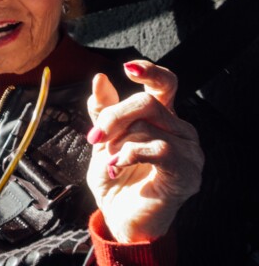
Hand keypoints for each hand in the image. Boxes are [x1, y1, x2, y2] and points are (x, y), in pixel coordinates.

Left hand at [86, 60, 203, 242]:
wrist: (119, 216)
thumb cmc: (115, 178)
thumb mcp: (103, 139)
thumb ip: (103, 111)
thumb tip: (100, 79)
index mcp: (162, 118)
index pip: (166, 84)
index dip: (150, 72)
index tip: (128, 68)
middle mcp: (181, 130)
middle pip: (146, 103)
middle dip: (113, 117)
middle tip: (95, 137)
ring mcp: (189, 152)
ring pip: (148, 126)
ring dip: (118, 143)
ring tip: (111, 162)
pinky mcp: (187, 172)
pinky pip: (157, 149)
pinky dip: (129, 155)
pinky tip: (118, 168)